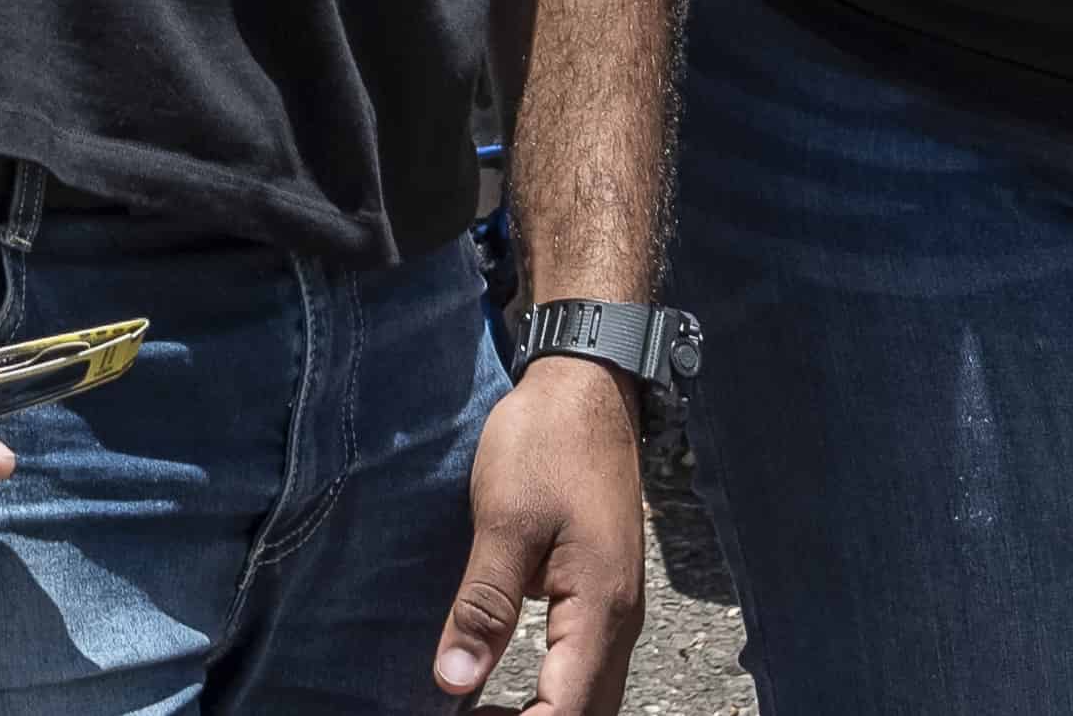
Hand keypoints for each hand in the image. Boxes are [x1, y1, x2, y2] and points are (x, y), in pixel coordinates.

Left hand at [432, 359, 643, 709]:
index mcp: (600, 609)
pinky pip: (583, 665)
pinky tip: (503, 687)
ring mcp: (614, 608)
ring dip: (543, 714)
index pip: (568, 711)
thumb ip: (483, 604)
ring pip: (589, 694)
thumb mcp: (504, 520)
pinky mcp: (600, 593)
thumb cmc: (545, 444)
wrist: (586, 388)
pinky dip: (550, 692)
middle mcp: (618, 620)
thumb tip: (453, 681)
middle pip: (587, 712)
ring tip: (478, 713)